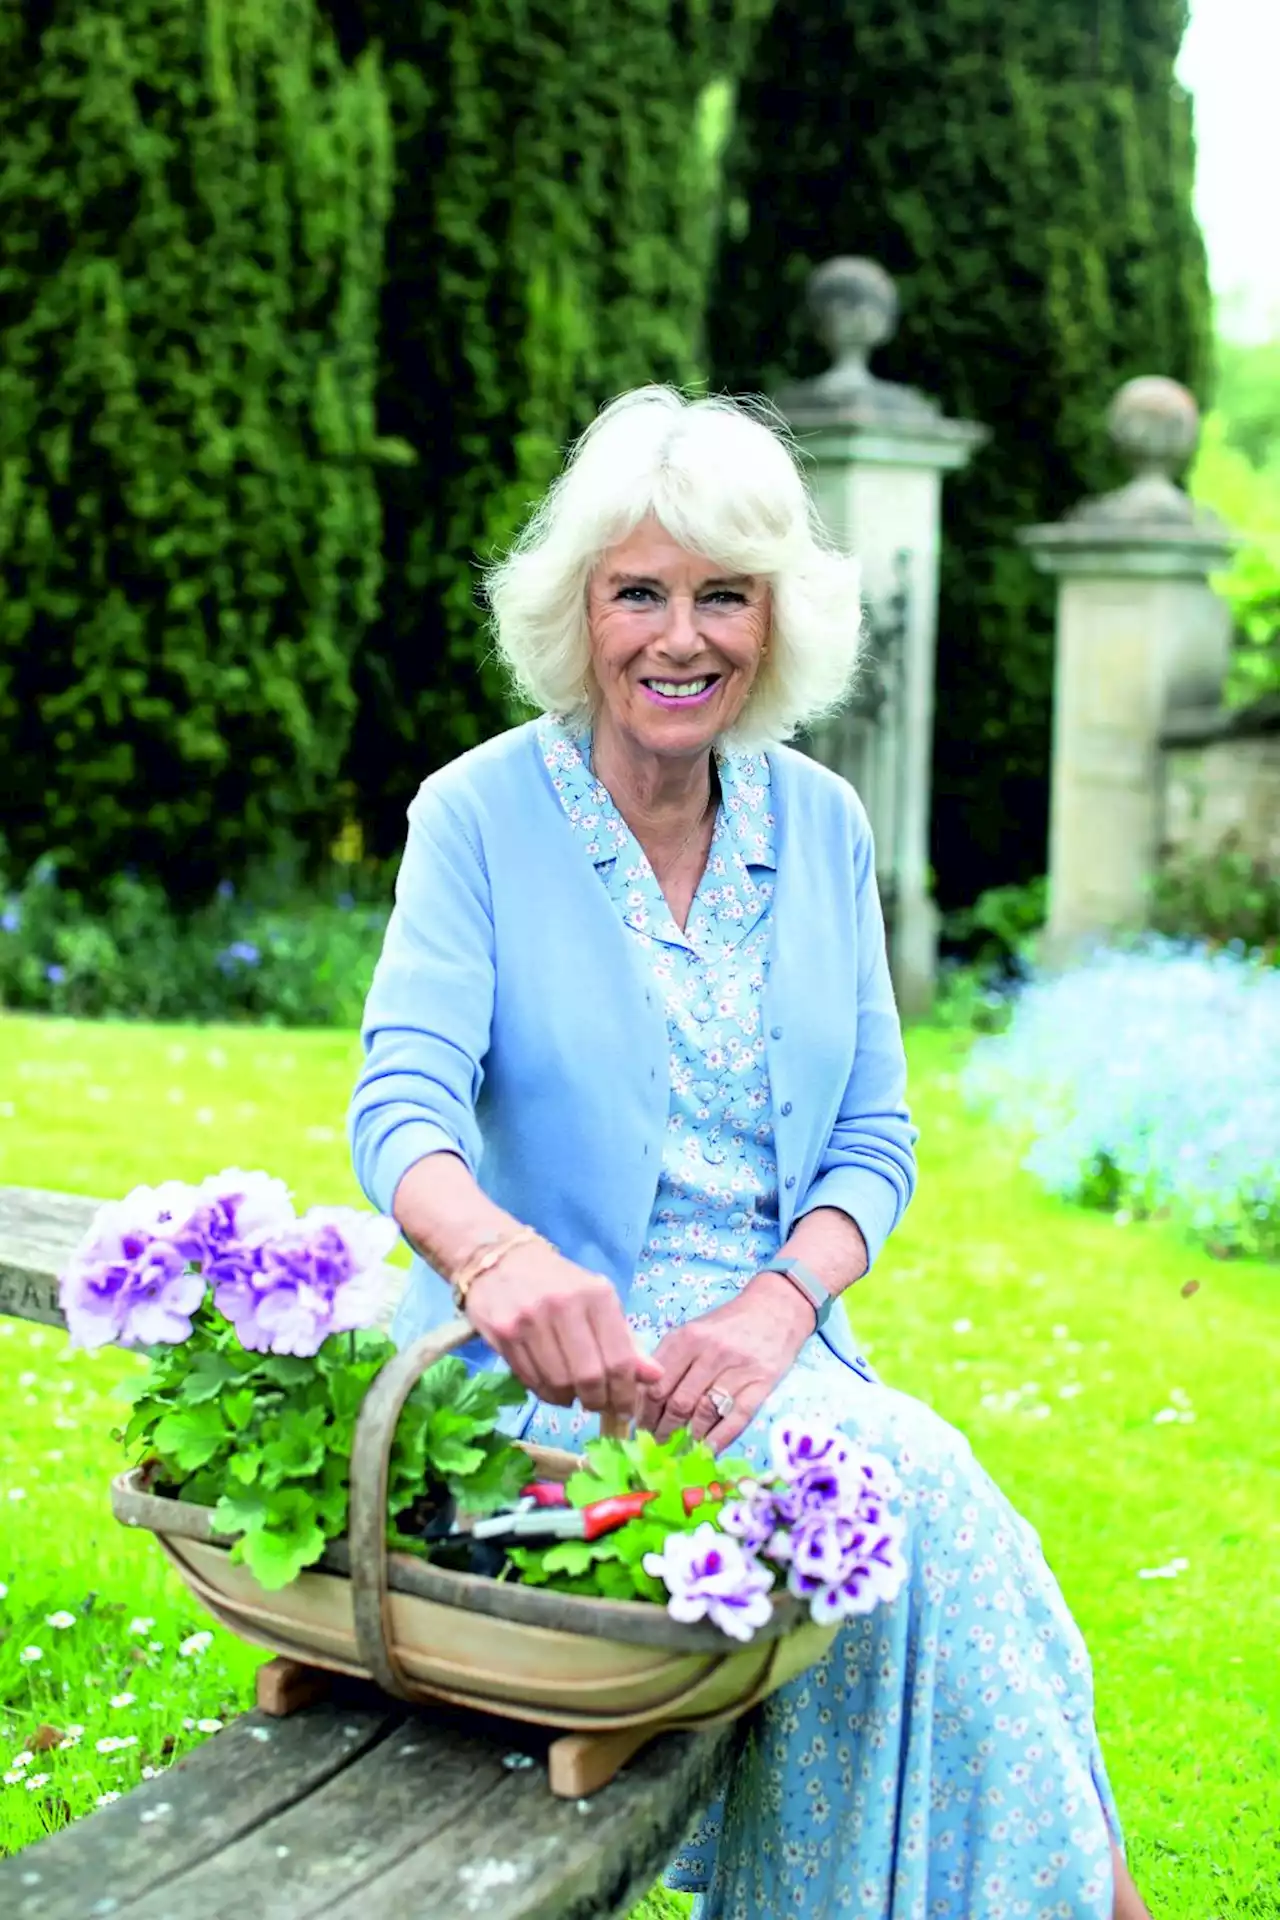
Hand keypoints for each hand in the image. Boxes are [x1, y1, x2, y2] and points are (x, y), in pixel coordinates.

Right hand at [466, 1241, 661, 1423]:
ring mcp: (530, 1320)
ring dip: (570, 1399)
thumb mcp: (598, 1301)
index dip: (626, 1393)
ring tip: (573, 1395)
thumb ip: (626, 1341)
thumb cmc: (557, 1282)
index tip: (626, 1408)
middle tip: (599, 1405)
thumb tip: (655, 1377)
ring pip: (558, 1383)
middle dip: (598, 1401)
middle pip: (589, 1377)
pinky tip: (551, 1386)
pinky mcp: (503, 1333)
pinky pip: (530, 1380)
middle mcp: (563, 1306)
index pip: (619, 1360)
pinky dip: (545, 1393)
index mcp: (596, 1295)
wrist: (499, 1259)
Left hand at [636, 1272, 815, 1453]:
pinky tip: (707, 1450)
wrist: (776, 1309)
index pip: (656, 1384)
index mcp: (687, 1338)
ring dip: (689, 1437)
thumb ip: (669, 1361)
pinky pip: (737, 1418)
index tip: (640, 1427)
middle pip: (677, 1402)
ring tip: (680, 1447)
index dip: (645, 1412)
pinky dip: (719, 1438)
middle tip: (658, 1443)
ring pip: (704, 1413)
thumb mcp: (693, 1332)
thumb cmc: (727, 1326)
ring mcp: (738, 1368)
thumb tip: (644, 1402)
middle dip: (663, 1429)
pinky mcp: (762, 1383)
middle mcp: (711, 1351)